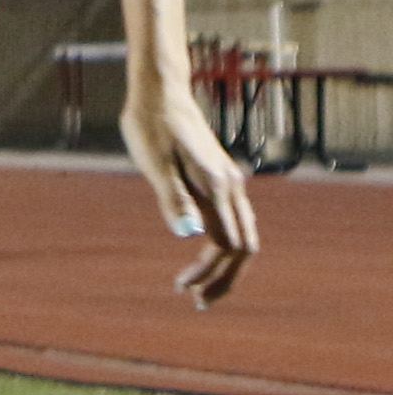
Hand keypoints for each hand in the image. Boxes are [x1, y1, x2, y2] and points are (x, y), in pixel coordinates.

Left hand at [122, 90, 259, 306]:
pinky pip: (230, 220)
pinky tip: (199, 253)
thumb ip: (172, 198)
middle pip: (243, 246)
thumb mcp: (154, 163)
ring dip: (223, 264)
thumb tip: (187, 235)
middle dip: (224, 277)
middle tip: (196, 302)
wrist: (159, 92)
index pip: (228, 245)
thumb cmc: (151, 125)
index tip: (184, 288)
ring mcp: (227, 182)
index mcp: (218, 187)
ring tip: (196, 287)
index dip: (211, 272)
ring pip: (240, 234)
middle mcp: (230, 187)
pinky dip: (220, 244)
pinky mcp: (218, 178)